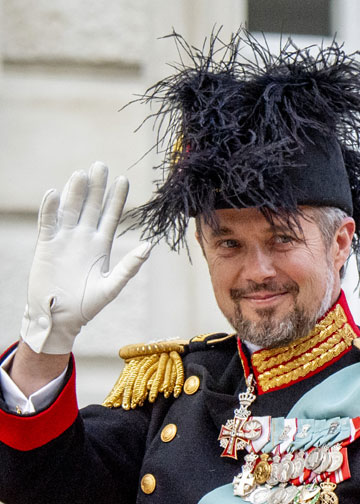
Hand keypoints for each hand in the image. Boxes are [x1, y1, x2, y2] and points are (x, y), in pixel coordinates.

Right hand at [20, 162, 152, 354]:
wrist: (60, 317)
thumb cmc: (88, 305)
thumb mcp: (113, 286)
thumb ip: (129, 266)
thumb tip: (149, 247)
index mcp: (101, 246)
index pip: (110, 216)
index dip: (116, 198)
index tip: (123, 179)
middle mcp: (83, 238)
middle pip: (90, 207)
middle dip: (96, 187)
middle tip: (101, 165)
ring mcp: (64, 240)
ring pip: (70, 210)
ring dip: (75, 192)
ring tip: (81, 174)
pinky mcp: (45, 246)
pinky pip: (48, 223)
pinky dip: (50, 209)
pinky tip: (54, 194)